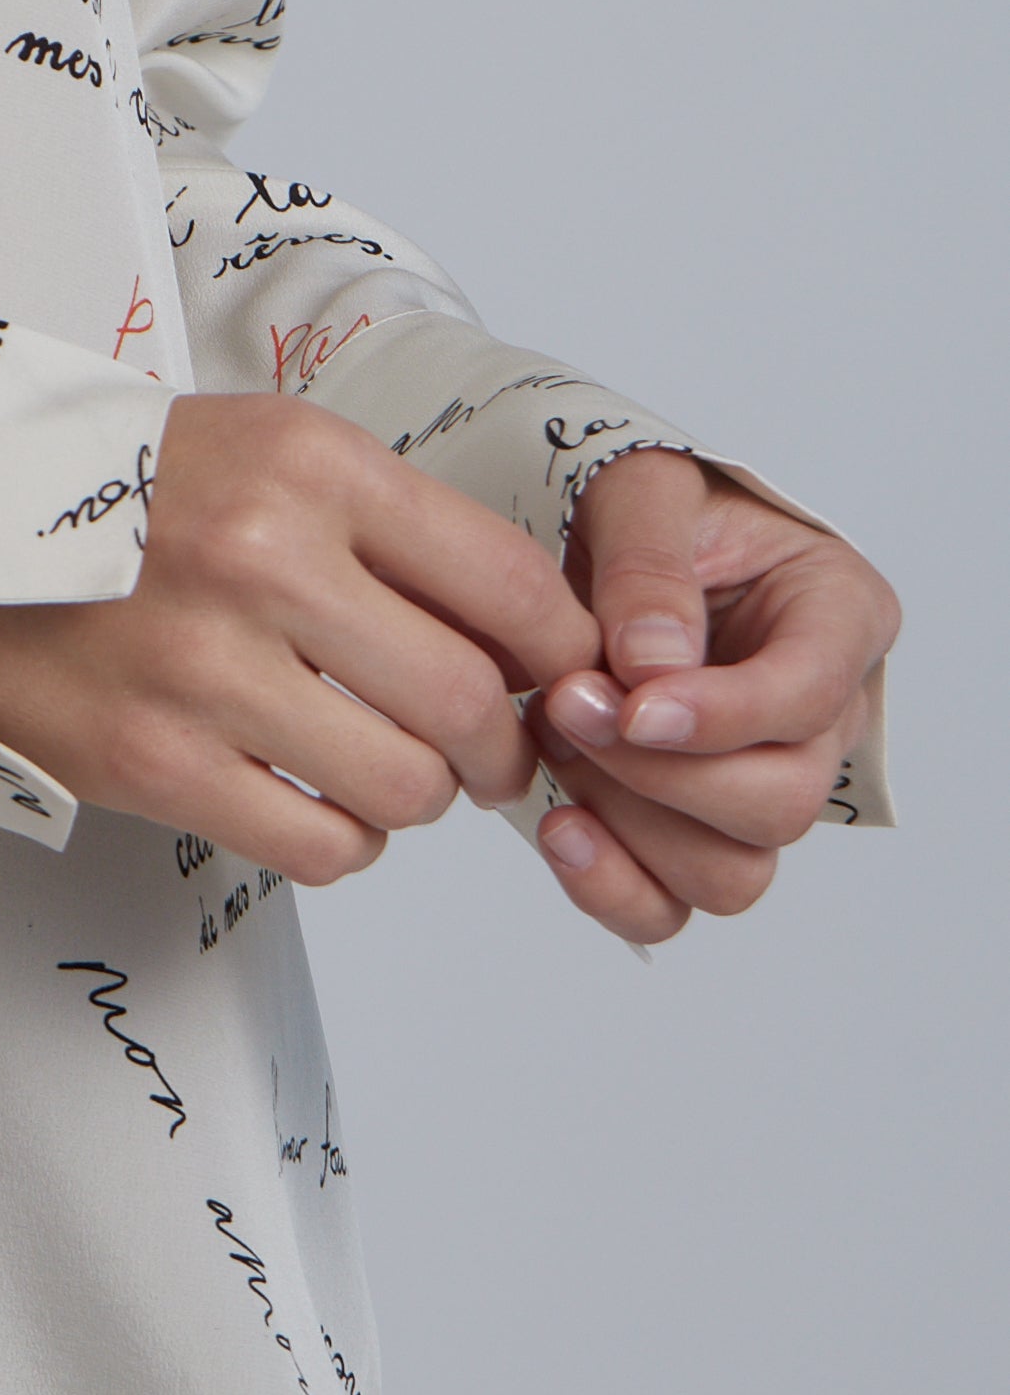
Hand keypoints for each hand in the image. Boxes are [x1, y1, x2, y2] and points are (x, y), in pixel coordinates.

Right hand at [0, 390, 602, 888]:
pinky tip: (302, 790)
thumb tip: (527, 645)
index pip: (507, 582)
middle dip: (497, 747)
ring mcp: (201, 667)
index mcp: (305, 461)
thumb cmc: (115, 489)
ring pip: (404, 788)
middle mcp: (263, 556)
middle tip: (479, 750)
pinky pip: (320, 845)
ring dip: (413, 795)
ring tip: (372, 762)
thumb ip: (387, 528)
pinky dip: (340, 838)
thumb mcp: (258, 448)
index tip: (556, 681)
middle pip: (468, 703)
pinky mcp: (149, 761)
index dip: (558, 653)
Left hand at [527, 447, 899, 946]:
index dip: (722, 715)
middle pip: (780, 802)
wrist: (616, 549)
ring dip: (632, 823)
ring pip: (734, 871)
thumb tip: (651, 666)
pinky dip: (613, 886)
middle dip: (663, 772)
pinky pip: (674, 904)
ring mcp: (763, 786)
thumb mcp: (646, 490)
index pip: (809, 695)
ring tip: (557, 742)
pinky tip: (560, 829)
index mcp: (838, 618)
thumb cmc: (657, 512)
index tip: (633, 704)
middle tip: (567, 706)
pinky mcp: (695, 834)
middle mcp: (820, 721)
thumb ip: (650, 565)